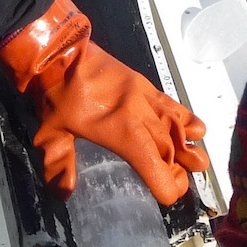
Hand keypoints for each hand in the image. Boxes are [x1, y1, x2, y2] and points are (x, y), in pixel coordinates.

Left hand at [0, 0, 208, 204]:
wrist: (60, 52)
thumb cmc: (54, 94)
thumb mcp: (49, 134)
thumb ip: (58, 165)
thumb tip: (64, 193)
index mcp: (120, 130)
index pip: (153, 163)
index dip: (165, 183)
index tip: (169, 195)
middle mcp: (140, 114)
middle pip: (168, 147)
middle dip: (177, 169)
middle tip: (180, 183)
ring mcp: (146, 97)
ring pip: (175, 126)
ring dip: (187, 146)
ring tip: (198, 163)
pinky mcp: (145, 85)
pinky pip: (172, 104)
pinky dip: (186, 118)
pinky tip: (197, 130)